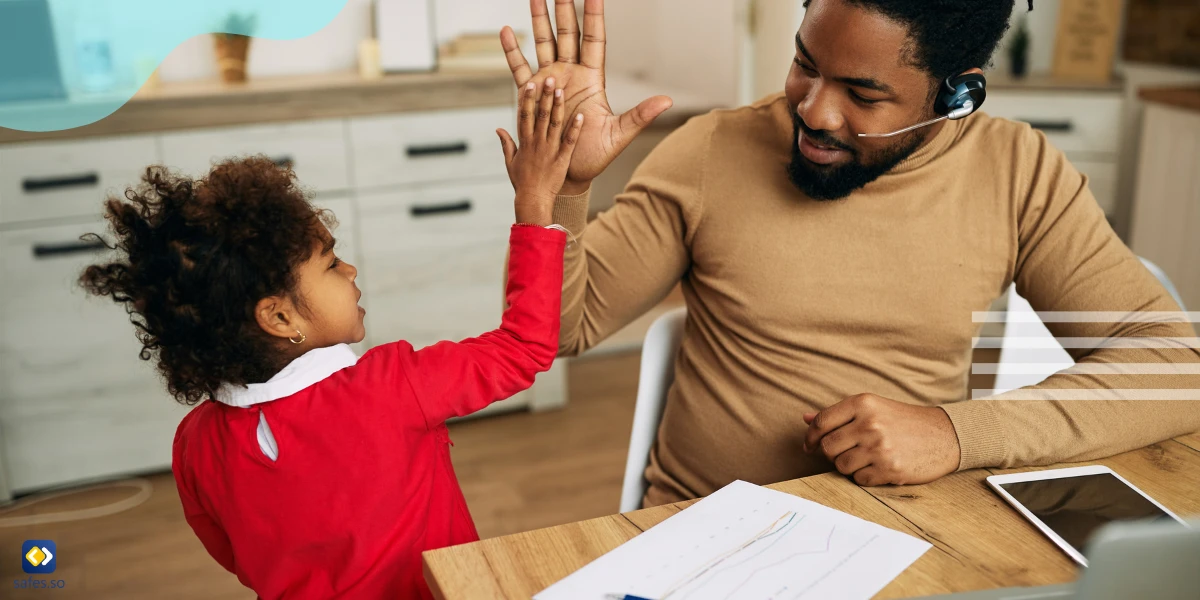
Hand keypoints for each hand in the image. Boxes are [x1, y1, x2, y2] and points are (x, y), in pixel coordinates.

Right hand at [498, 77, 584, 225]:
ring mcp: (550, 150)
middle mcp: (536, 143)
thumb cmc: (522, 182)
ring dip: (559, 107)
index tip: (530, 83)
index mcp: (524, 142)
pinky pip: (569, 141)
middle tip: (549, 79)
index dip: (527, 98)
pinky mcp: (562, 159)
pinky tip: (581, 116)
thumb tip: (498, 129)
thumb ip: (506, 144)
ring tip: (562, 91)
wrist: (534, 200)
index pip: (524, 115)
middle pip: (540, 115)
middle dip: (545, 96)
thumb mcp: (510, 162)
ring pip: (555, 125)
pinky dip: (575, 129)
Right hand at [500, 0, 673, 194]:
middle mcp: (570, 74)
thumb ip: (640, 115)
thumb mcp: (619, 135)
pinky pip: (520, 68)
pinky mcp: (532, 94)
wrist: (568, 174)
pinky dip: (512, 50)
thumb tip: (667, 101)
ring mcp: (550, 81)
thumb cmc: (595, 156)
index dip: (593, 16)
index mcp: (592, 78)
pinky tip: (506, 31)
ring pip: (543, 43)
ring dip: (539, 20)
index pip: (594, 39)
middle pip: (567, 33)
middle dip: (564, 8)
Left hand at [802, 393, 961, 486]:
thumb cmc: (904, 421)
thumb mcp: (873, 408)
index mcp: (863, 403)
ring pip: (841, 466)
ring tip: (866, 458)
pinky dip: (865, 477)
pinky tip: (879, 467)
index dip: (811, 437)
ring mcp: (880, 448)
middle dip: (831, 454)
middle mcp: (870, 424)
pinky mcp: (890, 469)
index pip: (821, 422)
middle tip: (845, 452)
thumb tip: (805, 418)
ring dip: (848, 466)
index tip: (810, 445)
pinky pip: (860, 479)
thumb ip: (838, 414)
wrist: (945, 435)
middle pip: (828, 447)